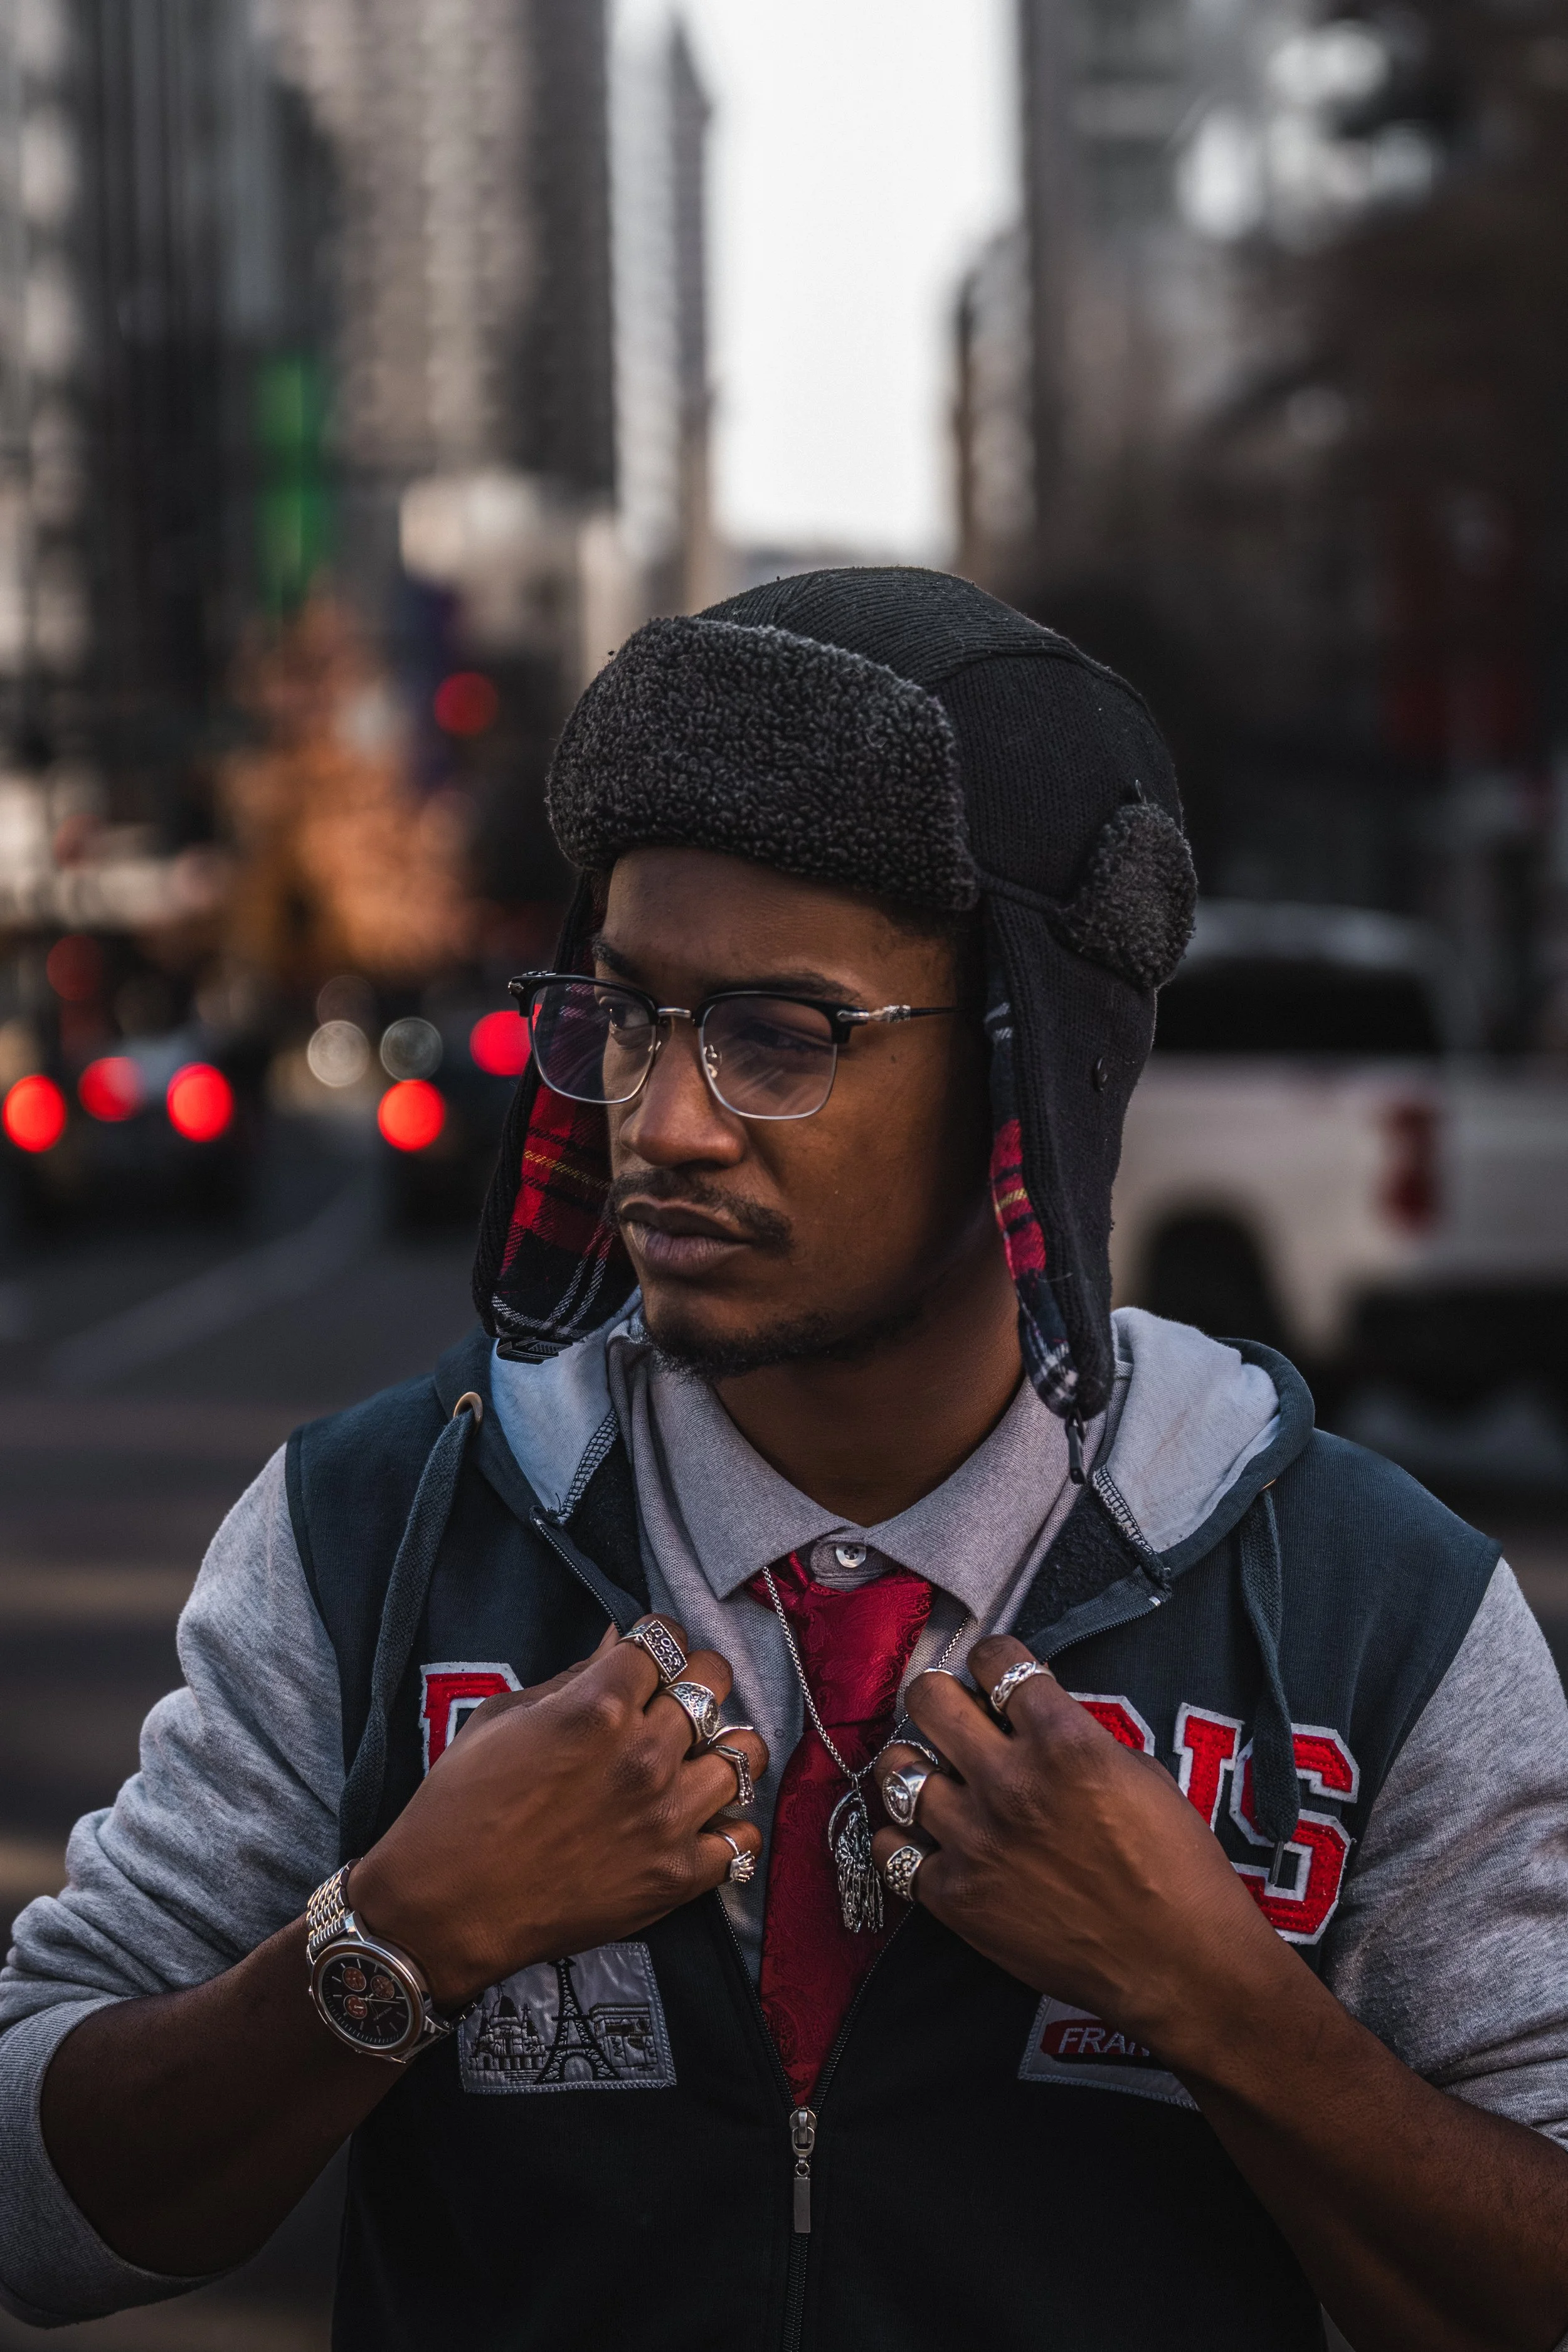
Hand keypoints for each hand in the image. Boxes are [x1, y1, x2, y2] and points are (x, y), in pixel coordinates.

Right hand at [349, 1618, 766, 2009]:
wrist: (445, 1910)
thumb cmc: (460, 1809)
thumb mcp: (502, 1719)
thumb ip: (573, 1678)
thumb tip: (618, 1643)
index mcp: (597, 1707)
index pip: (666, 1640)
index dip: (659, 1641)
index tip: (652, 1655)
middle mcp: (644, 1756)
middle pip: (714, 1682)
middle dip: (698, 1679)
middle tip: (676, 1698)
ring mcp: (667, 1818)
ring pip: (745, 1754)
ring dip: (722, 1748)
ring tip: (697, 1760)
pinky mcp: (678, 1876)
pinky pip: (743, 1840)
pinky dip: (729, 1828)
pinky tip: (703, 1823)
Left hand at [870, 1634, 1296, 2070]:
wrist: (1179, 1966)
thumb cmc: (1177, 1871)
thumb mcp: (1143, 1775)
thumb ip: (1080, 1737)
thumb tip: (1036, 1721)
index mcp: (1064, 1742)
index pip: (994, 1659)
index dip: (993, 1660)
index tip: (994, 1675)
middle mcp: (1009, 1783)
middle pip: (928, 1699)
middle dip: (939, 1697)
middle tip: (953, 1716)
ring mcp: (975, 1840)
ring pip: (896, 1771)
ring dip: (917, 1768)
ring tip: (936, 1779)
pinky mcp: (955, 1897)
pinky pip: (891, 1850)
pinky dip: (905, 1841)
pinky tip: (928, 1840)